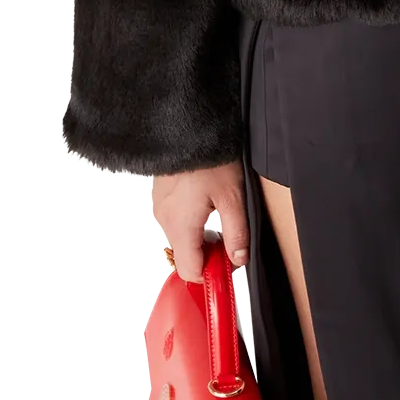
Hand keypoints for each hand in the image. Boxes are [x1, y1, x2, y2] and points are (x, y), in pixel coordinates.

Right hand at [149, 160, 249, 282]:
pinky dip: (189, 224)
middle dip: (207, 254)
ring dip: (198, 238)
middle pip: (184, 257)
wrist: (188, 127)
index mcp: (182, 226)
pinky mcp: (160, 199)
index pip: (190, 271)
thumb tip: (239, 260)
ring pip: (180, 240)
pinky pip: (174, 223)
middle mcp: (165, 222)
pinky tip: (204, 206)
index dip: (211, 272)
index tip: (227, 264)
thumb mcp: (232, 197)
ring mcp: (160, 210)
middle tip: (227, 238)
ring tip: (217, 216)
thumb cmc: (211, 158)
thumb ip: (237, 233)